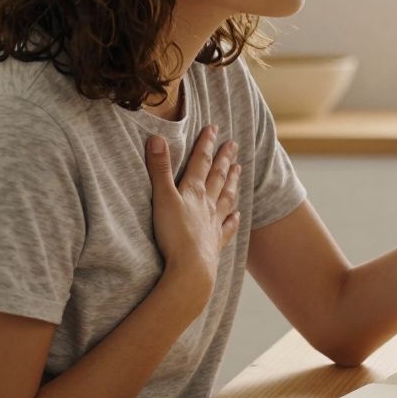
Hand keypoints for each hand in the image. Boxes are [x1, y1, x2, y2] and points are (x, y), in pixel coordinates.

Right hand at [146, 125, 240, 296]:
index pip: (201, 162)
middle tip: (233, 144)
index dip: (206, 144)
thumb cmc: (174, 234)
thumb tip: (157, 138)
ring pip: (227, 198)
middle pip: (218, 176)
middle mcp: (208, 204)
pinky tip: (238, 215)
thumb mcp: (162, 198)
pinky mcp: (215, 242)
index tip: (214, 128)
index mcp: (194, 191)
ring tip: (239, 170)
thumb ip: (159, 170)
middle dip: (224, 159)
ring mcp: (214, 223)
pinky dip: (234, 219)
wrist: (191, 269)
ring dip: (232, 182)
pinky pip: (227, 228)